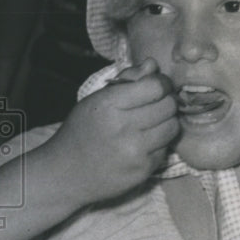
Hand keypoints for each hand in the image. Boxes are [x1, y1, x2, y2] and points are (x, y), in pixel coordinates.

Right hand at [43, 58, 178, 206]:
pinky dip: (158, 144)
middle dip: (165, 102)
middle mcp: (124, 128)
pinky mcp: (143, 170)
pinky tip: (142, 144)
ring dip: (166, 123)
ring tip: (150, 124)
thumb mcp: (95, 100)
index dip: (161, 84)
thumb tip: (153, 65)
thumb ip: (126, 81)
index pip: (155, 87)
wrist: (66, 174)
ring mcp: (135, 152)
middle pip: (169, 106)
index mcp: (109, 105)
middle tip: (154, 106)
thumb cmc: (80, 132)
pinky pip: (165, 149)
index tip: (156, 87)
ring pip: (173, 127)